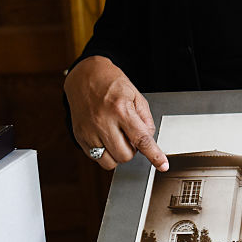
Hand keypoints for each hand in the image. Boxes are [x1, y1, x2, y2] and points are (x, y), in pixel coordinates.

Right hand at [64, 56, 167, 170]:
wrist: (85, 76)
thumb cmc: (111, 83)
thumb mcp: (136, 95)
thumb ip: (146, 119)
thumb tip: (149, 139)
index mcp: (120, 110)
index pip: (141, 139)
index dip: (154, 155)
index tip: (162, 165)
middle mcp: (103, 122)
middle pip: (125, 155)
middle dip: (133, 150)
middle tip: (130, 135)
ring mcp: (89, 131)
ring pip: (110, 162)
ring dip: (118, 154)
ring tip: (118, 137)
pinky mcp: (79, 137)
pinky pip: (96, 158)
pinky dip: (105, 153)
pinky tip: (107, 138)